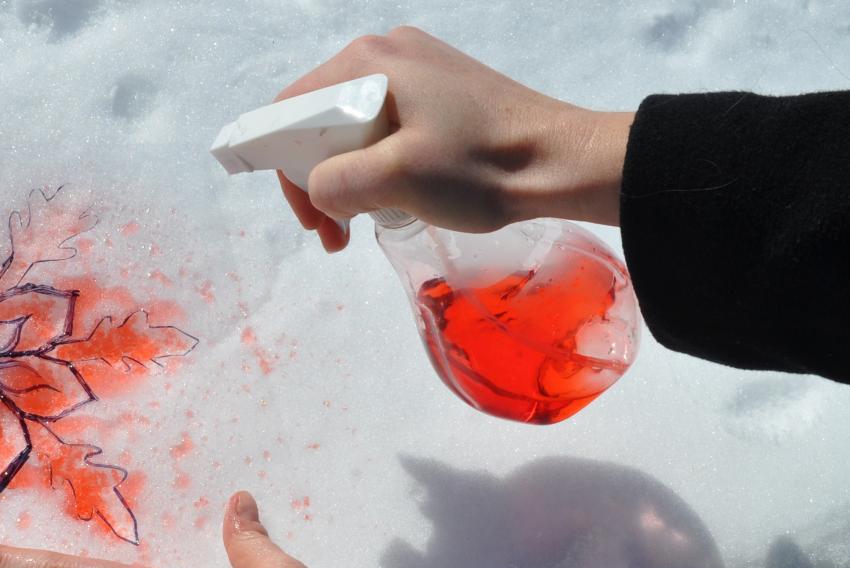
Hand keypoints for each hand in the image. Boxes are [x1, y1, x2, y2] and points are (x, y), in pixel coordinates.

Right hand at [275, 25, 632, 250]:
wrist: (562, 161)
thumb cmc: (480, 166)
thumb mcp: (397, 179)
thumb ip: (337, 183)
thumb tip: (319, 190)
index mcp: (369, 62)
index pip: (292, 109)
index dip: (287, 167)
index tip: (312, 218)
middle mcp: (387, 52)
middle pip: (320, 118)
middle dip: (319, 178)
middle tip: (337, 232)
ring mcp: (417, 67)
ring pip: (353, 126)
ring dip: (348, 177)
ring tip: (366, 221)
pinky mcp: (440, 89)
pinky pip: (385, 125)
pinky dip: (378, 163)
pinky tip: (397, 195)